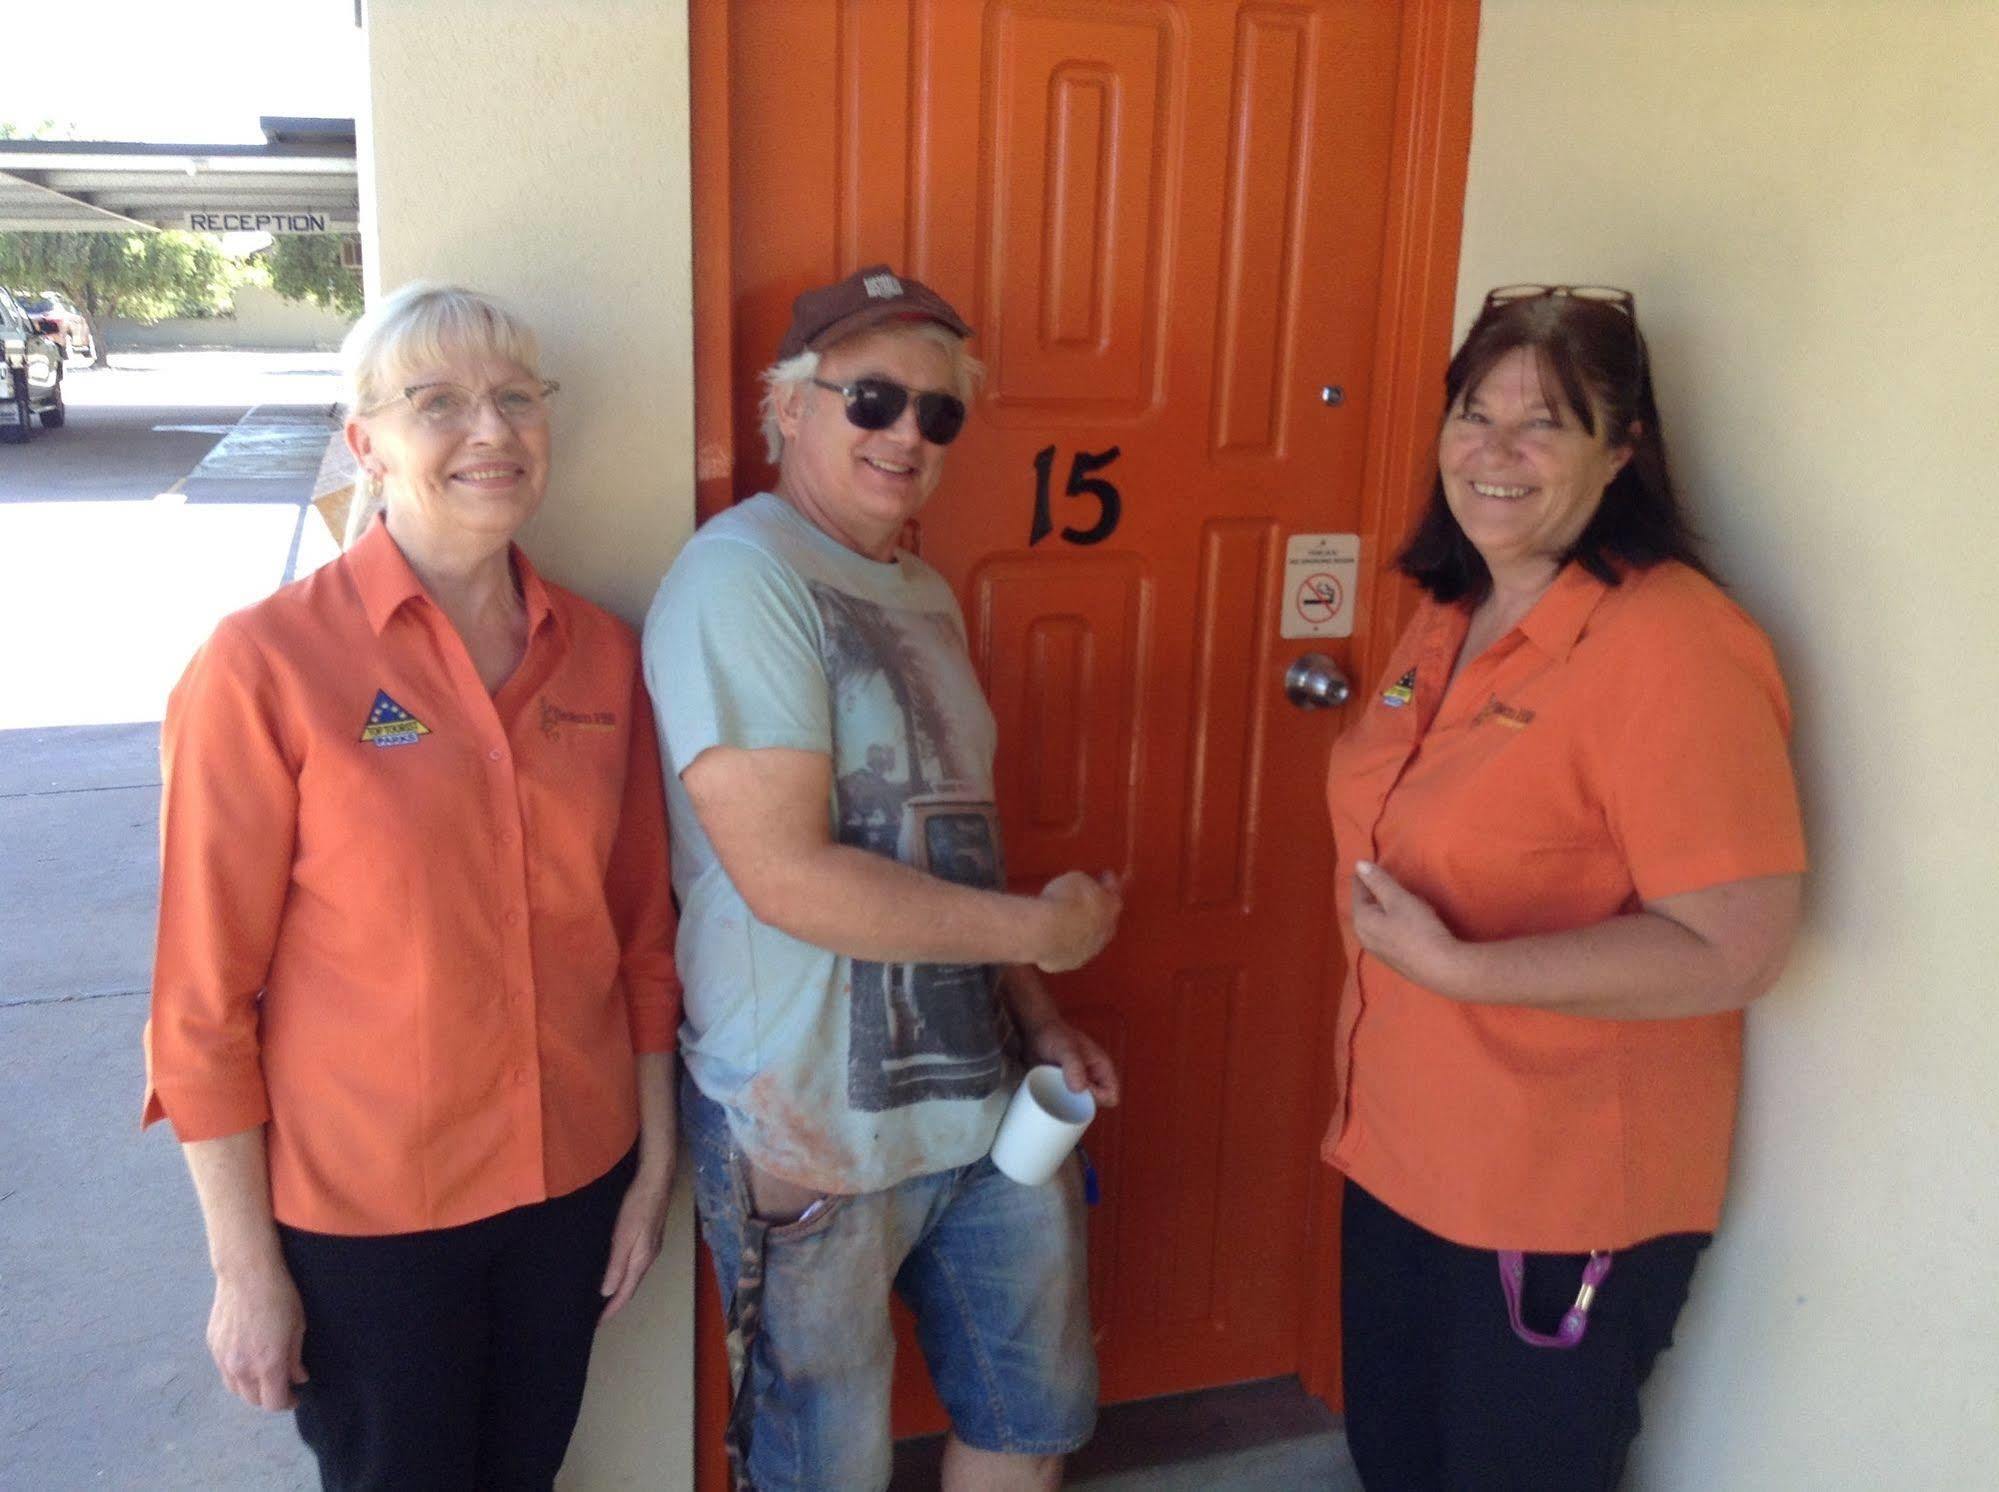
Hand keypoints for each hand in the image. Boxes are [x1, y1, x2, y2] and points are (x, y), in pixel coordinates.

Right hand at [207, 1258, 307, 1410]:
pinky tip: (248, 1360)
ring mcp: (223, 1358)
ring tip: (264, 1376)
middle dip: (269, 1398)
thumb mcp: (297, 1327)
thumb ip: (295, 1358)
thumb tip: (299, 1378)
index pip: (273, 1403)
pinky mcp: (212, 1346)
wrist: (247, 1272)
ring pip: (235, 1389)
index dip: (287, 1403)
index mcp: (267, 1364)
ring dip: (251, 1389)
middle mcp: (241, 1367)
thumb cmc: (280, 1296)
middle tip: (282, 1385)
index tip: (296, 1395)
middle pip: (252, 1401)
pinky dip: (237, 1374)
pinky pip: (224, 1371)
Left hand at [599, 1146, 675, 1321]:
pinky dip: (625, 1274)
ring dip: (621, 1288)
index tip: (597, 1323)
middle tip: (599, 1314)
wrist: (656, 1181)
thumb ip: (616, 1265)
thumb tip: (608, 1293)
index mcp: (641, 1261)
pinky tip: (617, 1269)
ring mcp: (651, 1248)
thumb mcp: (623, 1237)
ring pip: (634, 1276)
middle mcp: (648, 1258)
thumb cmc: (637, 1207)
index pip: (625, 1293)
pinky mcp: (649, 1238)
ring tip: (606, 1297)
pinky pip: (635, 1265)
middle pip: (631, 1287)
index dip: (612, 1309)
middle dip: (616, 1302)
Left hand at [1026, 1019, 1120, 1107]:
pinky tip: (1047, 1102)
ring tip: (1052, 1096)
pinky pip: (1065, 1105)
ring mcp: (1078, 1085)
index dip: (1096, 1099)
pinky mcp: (1063, 1089)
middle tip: (1060, 1096)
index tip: (1077, 1092)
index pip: (1110, 1096)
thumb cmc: (1055, 1035)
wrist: (1035, 1031)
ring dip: (1067, 1108)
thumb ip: (1074, 1066)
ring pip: (1079, 1107)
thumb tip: (1079, 1089)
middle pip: (1094, 1105)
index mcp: (1102, 1069)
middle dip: (1079, 1107)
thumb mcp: (1066, 1048)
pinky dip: (1058, 1106)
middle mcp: (1093, 1080)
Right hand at [1034, 870, 1123, 971]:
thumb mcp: (1076, 879)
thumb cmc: (1063, 898)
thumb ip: (1086, 886)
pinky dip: (1064, 945)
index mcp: (1111, 907)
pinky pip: (1068, 951)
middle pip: (1105, 920)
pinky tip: (1053, 939)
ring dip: (1081, 931)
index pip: (1114, 892)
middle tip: (1086, 903)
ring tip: (1067, 922)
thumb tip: (1086, 891)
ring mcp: (1088, 952)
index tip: (1104, 876)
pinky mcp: (1069, 964)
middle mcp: (1106, 932)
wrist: (1044, 931)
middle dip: (1098, 912)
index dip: (1108, 883)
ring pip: (1088, 940)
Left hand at [1351, 861, 1470, 994]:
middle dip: (1374, 891)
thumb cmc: (1419, 929)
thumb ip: (1379, 881)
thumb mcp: (1399, 899)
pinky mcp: (1392, 957)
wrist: (1441, 968)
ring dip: (1384, 905)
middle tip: (1382, 875)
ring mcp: (1377, 949)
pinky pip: (1386, 930)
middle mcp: (1364, 936)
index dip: (1365, 875)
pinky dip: (1392, 919)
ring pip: (1376, 919)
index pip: (1358, 890)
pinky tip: (1406, 917)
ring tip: (1396, 894)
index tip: (1369, 862)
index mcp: (1361, 920)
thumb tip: (1358, 864)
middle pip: (1365, 906)